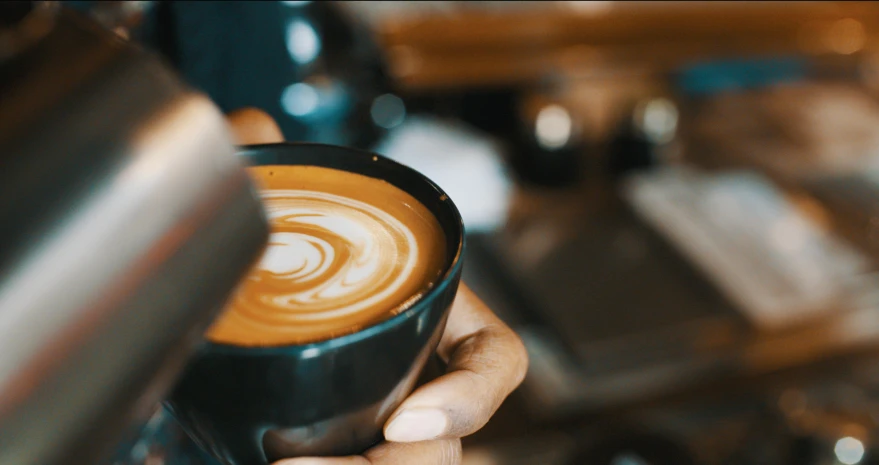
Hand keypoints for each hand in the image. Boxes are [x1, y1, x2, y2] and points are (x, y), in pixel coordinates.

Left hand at [227, 108, 529, 464]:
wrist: (249, 300)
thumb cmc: (298, 255)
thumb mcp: (295, 212)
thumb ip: (273, 166)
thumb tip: (251, 132)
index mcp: (435, 317)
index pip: (493, 362)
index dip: (469, 397)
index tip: (405, 415)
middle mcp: (419, 376)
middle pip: (445, 442)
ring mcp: (380, 417)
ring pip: (404, 464)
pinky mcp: (340, 447)